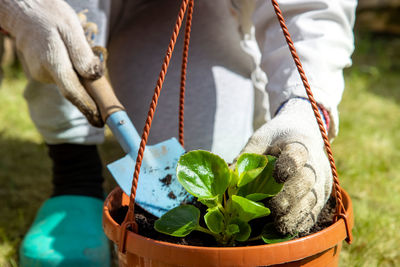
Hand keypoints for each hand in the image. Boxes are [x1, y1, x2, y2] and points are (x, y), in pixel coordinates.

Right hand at [0, 0, 103, 126]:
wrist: (25, 12)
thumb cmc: (51, 17)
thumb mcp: (71, 28)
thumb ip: (82, 53)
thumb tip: (95, 76)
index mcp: (52, 62)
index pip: (72, 91)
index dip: (88, 107)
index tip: (100, 121)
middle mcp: (44, 72)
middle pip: (74, 89)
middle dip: (90, 95)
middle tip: (105, 104)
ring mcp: (41, 74)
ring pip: (70, 82)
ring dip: (82, 79)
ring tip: (85, 64)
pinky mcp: (43, 72)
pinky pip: (64, 76)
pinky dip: (74, 73)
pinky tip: (73, 60)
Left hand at [240, 98, 332, 234]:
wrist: (302, 133)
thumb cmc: (276, 138)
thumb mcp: (260, 138)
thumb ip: (247, 155)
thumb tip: (228, 175)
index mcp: (299, 142)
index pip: (297, 153)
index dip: (288, 165)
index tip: (278, 175)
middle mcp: (315, 161)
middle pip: (306, 180)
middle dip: (290, 196)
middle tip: (275, 209)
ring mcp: (322, 180)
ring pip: (313, 198)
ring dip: (296, 214)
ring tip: (280, 225)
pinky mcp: (323, 195)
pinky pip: (314, 211)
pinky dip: (302, 222)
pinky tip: (288, 230)